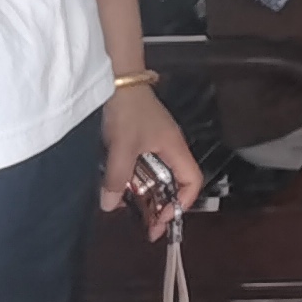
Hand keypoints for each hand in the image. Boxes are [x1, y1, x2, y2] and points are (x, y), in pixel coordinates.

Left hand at [101, 82, 203, 234]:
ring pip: (156, 174)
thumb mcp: (122, 147)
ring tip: (128, 206)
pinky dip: (133, 177)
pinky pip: (143, 164)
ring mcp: (155, 140)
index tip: (160, 218)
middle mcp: (170, 146)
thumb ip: (118, 178)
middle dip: (161, 204)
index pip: (192, 181)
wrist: (117, 78)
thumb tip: (110, 206)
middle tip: (145, 223)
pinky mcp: (141, 136)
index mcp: (175, 148)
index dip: (181, 203)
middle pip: (174, 182)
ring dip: (144, 191)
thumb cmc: (128, 111)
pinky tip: (117, 183)